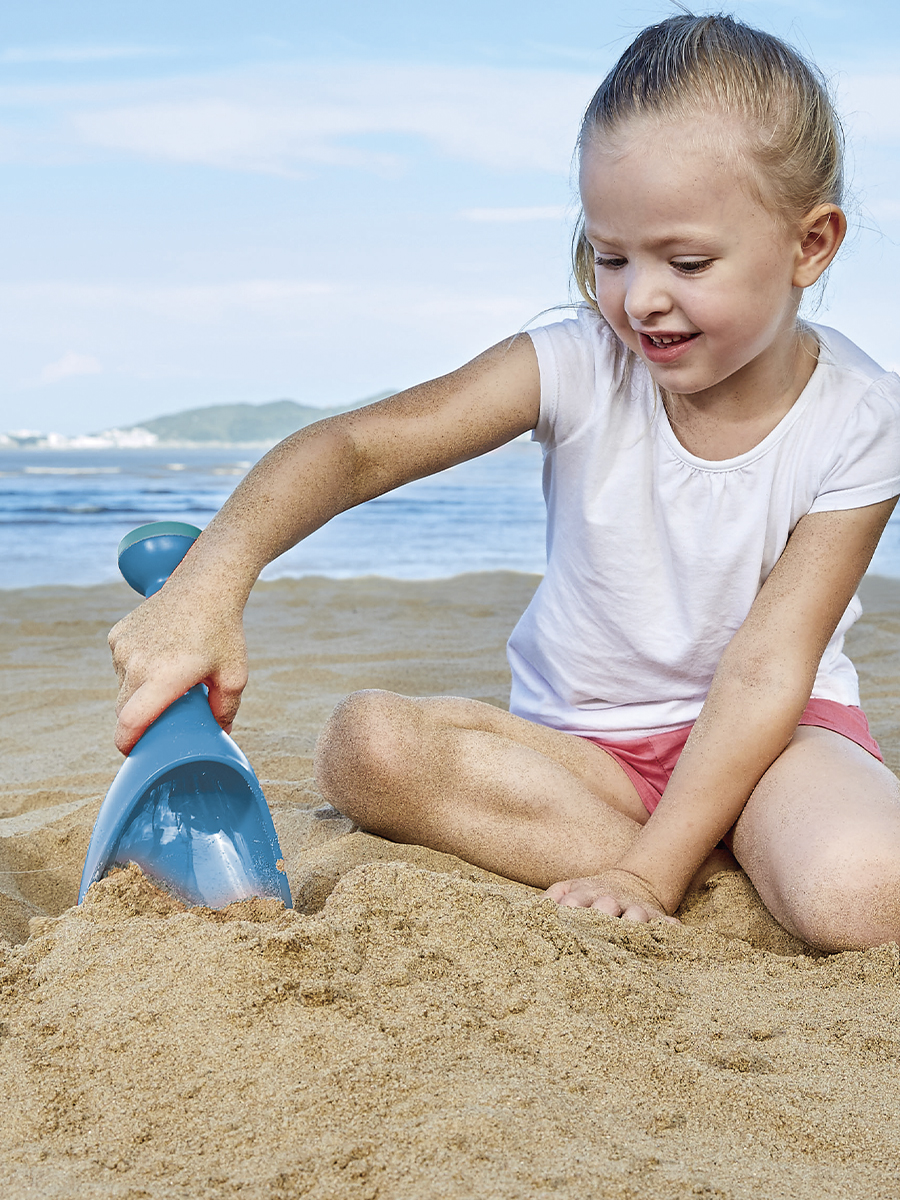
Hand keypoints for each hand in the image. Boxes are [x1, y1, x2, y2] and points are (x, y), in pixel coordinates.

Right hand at [108, 583, 247, 754]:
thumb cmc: (223, 631)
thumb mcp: (234, 676)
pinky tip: (159, 657)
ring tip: (168, 679)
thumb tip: (219, 735)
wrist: (205, 585)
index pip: (130, 722)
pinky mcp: (117, 635)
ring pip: (122, 687)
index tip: (135, 753)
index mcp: (164, 677)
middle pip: (124, 710)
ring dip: (138, 692)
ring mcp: (123, 647)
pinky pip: (120, 665)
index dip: (128, 744)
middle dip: (139, 721)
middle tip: (163, 719)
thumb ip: (225, 711)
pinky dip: (134, 670)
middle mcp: (137, 663)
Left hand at [545, 868, 679, 923]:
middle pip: (605, 907)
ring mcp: (633, 908)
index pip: (574, 902)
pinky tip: (674, 932)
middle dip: (601, 917)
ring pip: (635, 916)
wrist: (630, 883)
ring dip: (633, 924)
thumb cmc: (589, 895)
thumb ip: (550, 900)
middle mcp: (610, 900)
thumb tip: (528, 913)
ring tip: (631, 935)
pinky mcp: (655, 917)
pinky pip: (666, 923)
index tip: (563, 921)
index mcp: (585, 894)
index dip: (569, 911)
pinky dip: (669, 928)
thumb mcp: (568, 890)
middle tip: (595, 931)